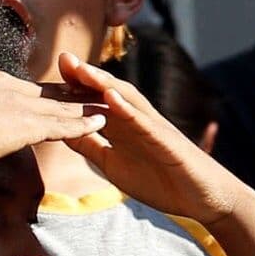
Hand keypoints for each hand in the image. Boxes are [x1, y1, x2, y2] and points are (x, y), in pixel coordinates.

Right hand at [0, 64, 101, 174]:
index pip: (4, 87)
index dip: (19, 95)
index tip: (32, 99)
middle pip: (35, 92)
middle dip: (60, 97)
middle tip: (82, 98)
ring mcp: (17, 102)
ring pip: (54, 106)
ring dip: (79, 108)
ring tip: (103, 108)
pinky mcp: (31, 122)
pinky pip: (63, 122)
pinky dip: (82, 123)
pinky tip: (100, 122)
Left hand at [55, 52, 236, 223]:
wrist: (200, 197)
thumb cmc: (160, 181)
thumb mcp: (113, 164)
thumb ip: (91, 146)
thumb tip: (61, 132)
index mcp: (125, 128)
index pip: (97, 101)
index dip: (76, 86)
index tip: (54, 70)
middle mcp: (139, 121)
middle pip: (110, 92)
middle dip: (87, 76)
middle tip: (64, 58)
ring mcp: (153, 127)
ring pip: (127, 100)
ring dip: (104, 83)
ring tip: (82, 70)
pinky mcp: (164, 140)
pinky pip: (143, 121)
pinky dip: (126, 107)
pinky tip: (110, 96)